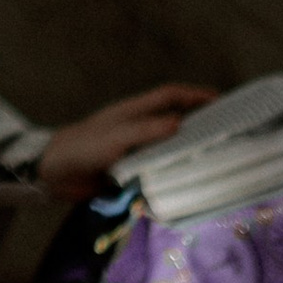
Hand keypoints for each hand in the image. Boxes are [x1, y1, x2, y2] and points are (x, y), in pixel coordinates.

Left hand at [36, 81, 216, 203]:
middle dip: (200, 125)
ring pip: (169, 149)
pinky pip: (157, 173)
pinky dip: (173, 177)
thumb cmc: (83, 147)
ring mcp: (135, 152)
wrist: (53, 174)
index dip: (196, 95)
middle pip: (175, 122)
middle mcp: (138, 130)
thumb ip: (146, 130)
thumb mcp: (116, 137)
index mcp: (134, 112)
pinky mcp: (131, 175)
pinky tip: (189, 186)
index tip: (222, 100)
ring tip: (218, 161)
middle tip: (229, 133)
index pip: (171, 96)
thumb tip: (181, 124)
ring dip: (189, 153)